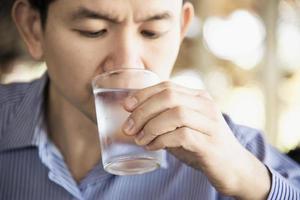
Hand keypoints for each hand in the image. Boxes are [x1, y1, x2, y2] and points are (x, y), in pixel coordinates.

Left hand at [122, 81, 270, 199]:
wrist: (233, 167)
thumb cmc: (202, 144)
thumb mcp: (183, 126)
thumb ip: (164, 118)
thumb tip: (134, 117)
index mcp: (198, 97)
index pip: (167, 86)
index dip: (143, 94)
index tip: (126, 106)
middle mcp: (206, 106)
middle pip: (169, 97)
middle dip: (143, 111)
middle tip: (128, 127)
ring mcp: (211, 123)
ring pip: (176, 114)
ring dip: (151, 127)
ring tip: (140, 139)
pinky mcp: (211, 143)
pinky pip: (182, 135)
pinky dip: (162, 140)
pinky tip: (153, 147)